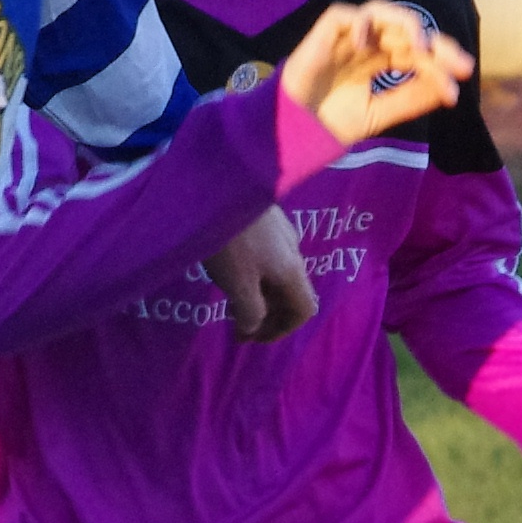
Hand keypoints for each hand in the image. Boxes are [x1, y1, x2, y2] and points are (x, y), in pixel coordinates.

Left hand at [205, 206, 317, 343]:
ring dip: (261, 294)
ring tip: (231, 298)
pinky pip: (269, 256)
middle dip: (269, 314)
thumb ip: (250, 312)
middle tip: (239, 323)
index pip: (303, 310)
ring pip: (279, 273)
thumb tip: (252, 329)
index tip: (253, 337)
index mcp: (292, 270)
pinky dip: (256, 274)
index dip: (281, 331)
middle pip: (291, 292)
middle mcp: (294, 251)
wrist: (218, 185)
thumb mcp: (238, 284)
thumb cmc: (229, 241)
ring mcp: (282, 232)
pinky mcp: (266, 218)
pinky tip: (232, 269)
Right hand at [281, 0, 473, 148]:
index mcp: (380, 59)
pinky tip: (368, 48)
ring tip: (420, 48)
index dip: (441, 60)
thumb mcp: (379, 114)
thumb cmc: (328, 123)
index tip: (462, 77)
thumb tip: (450, 88)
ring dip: (406, 24)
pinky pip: (345, 15)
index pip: (417, 49)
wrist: (292, 132)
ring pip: (381, 10)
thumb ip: (411, 99)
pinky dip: (360, 24)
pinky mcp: (323, 34)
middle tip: (457, 62)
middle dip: (435, 43)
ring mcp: (346, 37)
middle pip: (407, 29)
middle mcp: (367, 43)